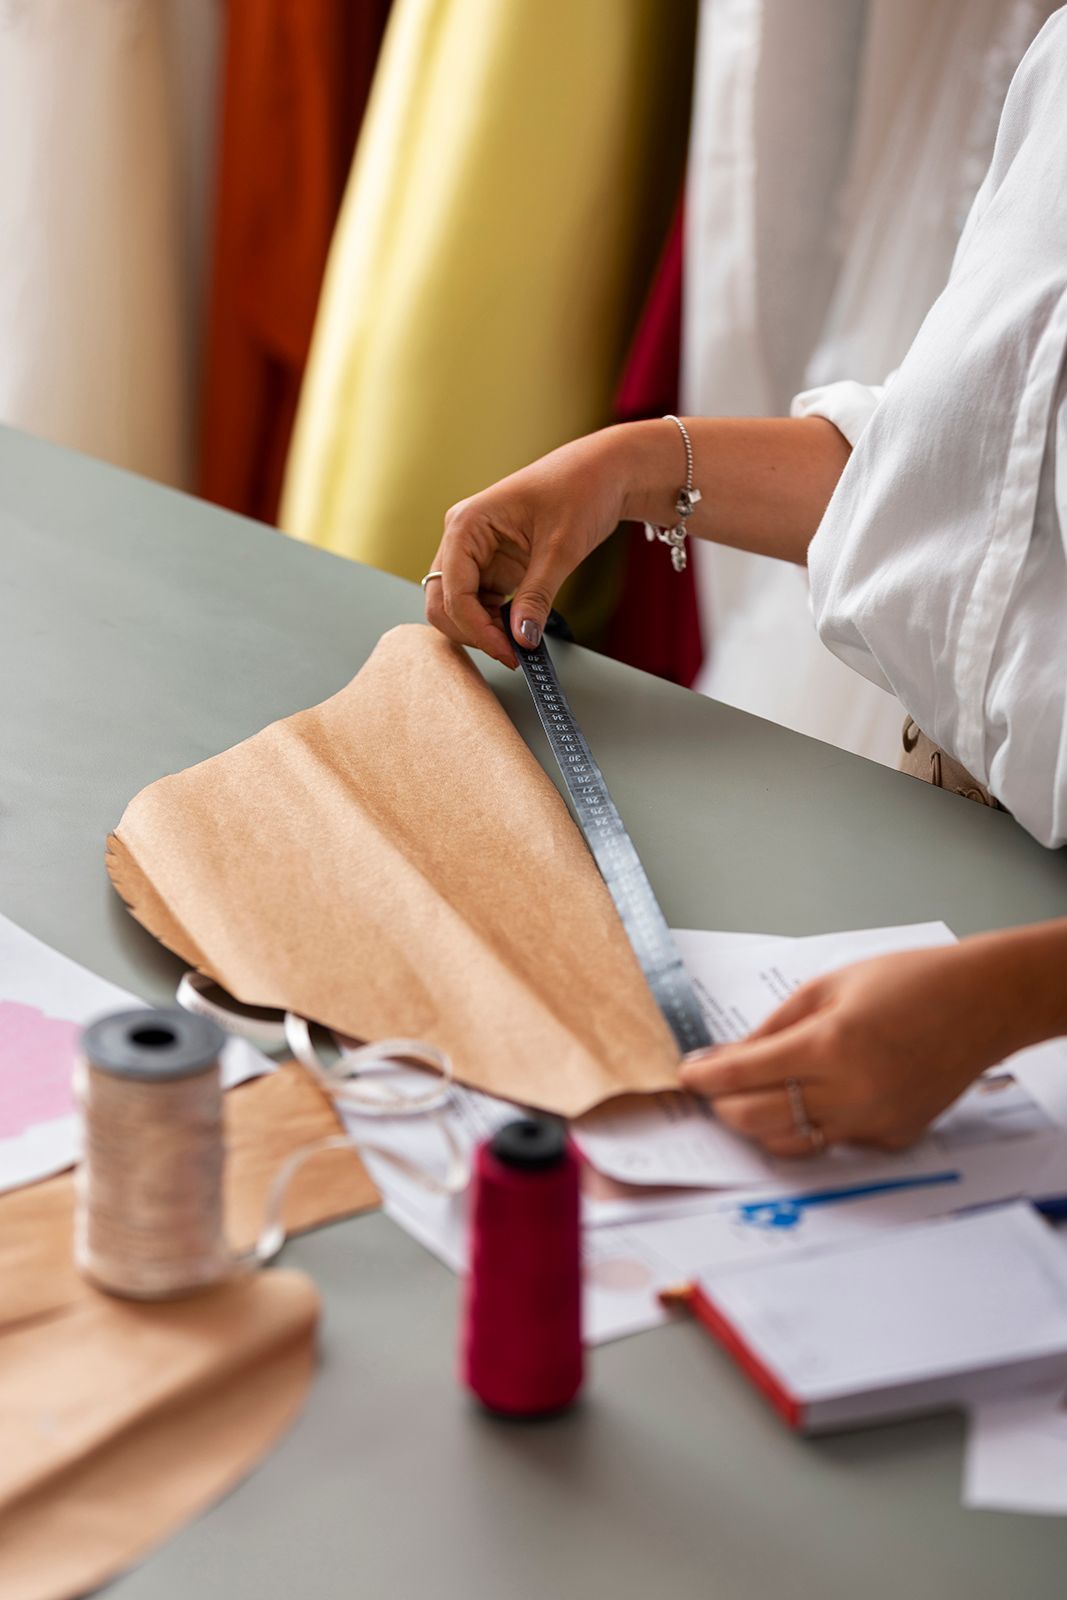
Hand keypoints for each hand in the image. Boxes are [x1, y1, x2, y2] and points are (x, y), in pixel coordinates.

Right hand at [423, 429, 629, 667]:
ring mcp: (475, 552)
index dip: (476, 627)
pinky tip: (517, 631)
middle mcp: (462, 538)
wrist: (603, 474)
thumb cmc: (580, 490)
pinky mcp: (492, 565)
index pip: (453, 589)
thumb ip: (537, 596)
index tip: (507, 652)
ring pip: (458, 607)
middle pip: (443, 602)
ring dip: (481, 630)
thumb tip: (521, 638)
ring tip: (518, 645)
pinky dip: (493, 623)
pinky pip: (480, 603)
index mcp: (467, 523)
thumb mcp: (560, 548)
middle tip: (510, 653)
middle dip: (472, 632)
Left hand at [678, 941, 1026, 1157]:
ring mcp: (873, 1123)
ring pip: (789, 1144)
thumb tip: (729, 1057)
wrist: (981, 1005)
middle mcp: (850, 1093)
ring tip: (746, 1101)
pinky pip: (832, 1142)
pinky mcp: (892, 1138)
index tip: (688, 1074)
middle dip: (722, 1105)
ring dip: (757, 1126)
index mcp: (829, 1046)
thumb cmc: (907, 982)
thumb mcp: (827, 988)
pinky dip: (808, 1127)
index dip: (706, 1077)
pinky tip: (806, 1102)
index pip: (743, 1075)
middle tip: (712, 1088)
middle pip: (756, 1118)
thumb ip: (774, 1027)